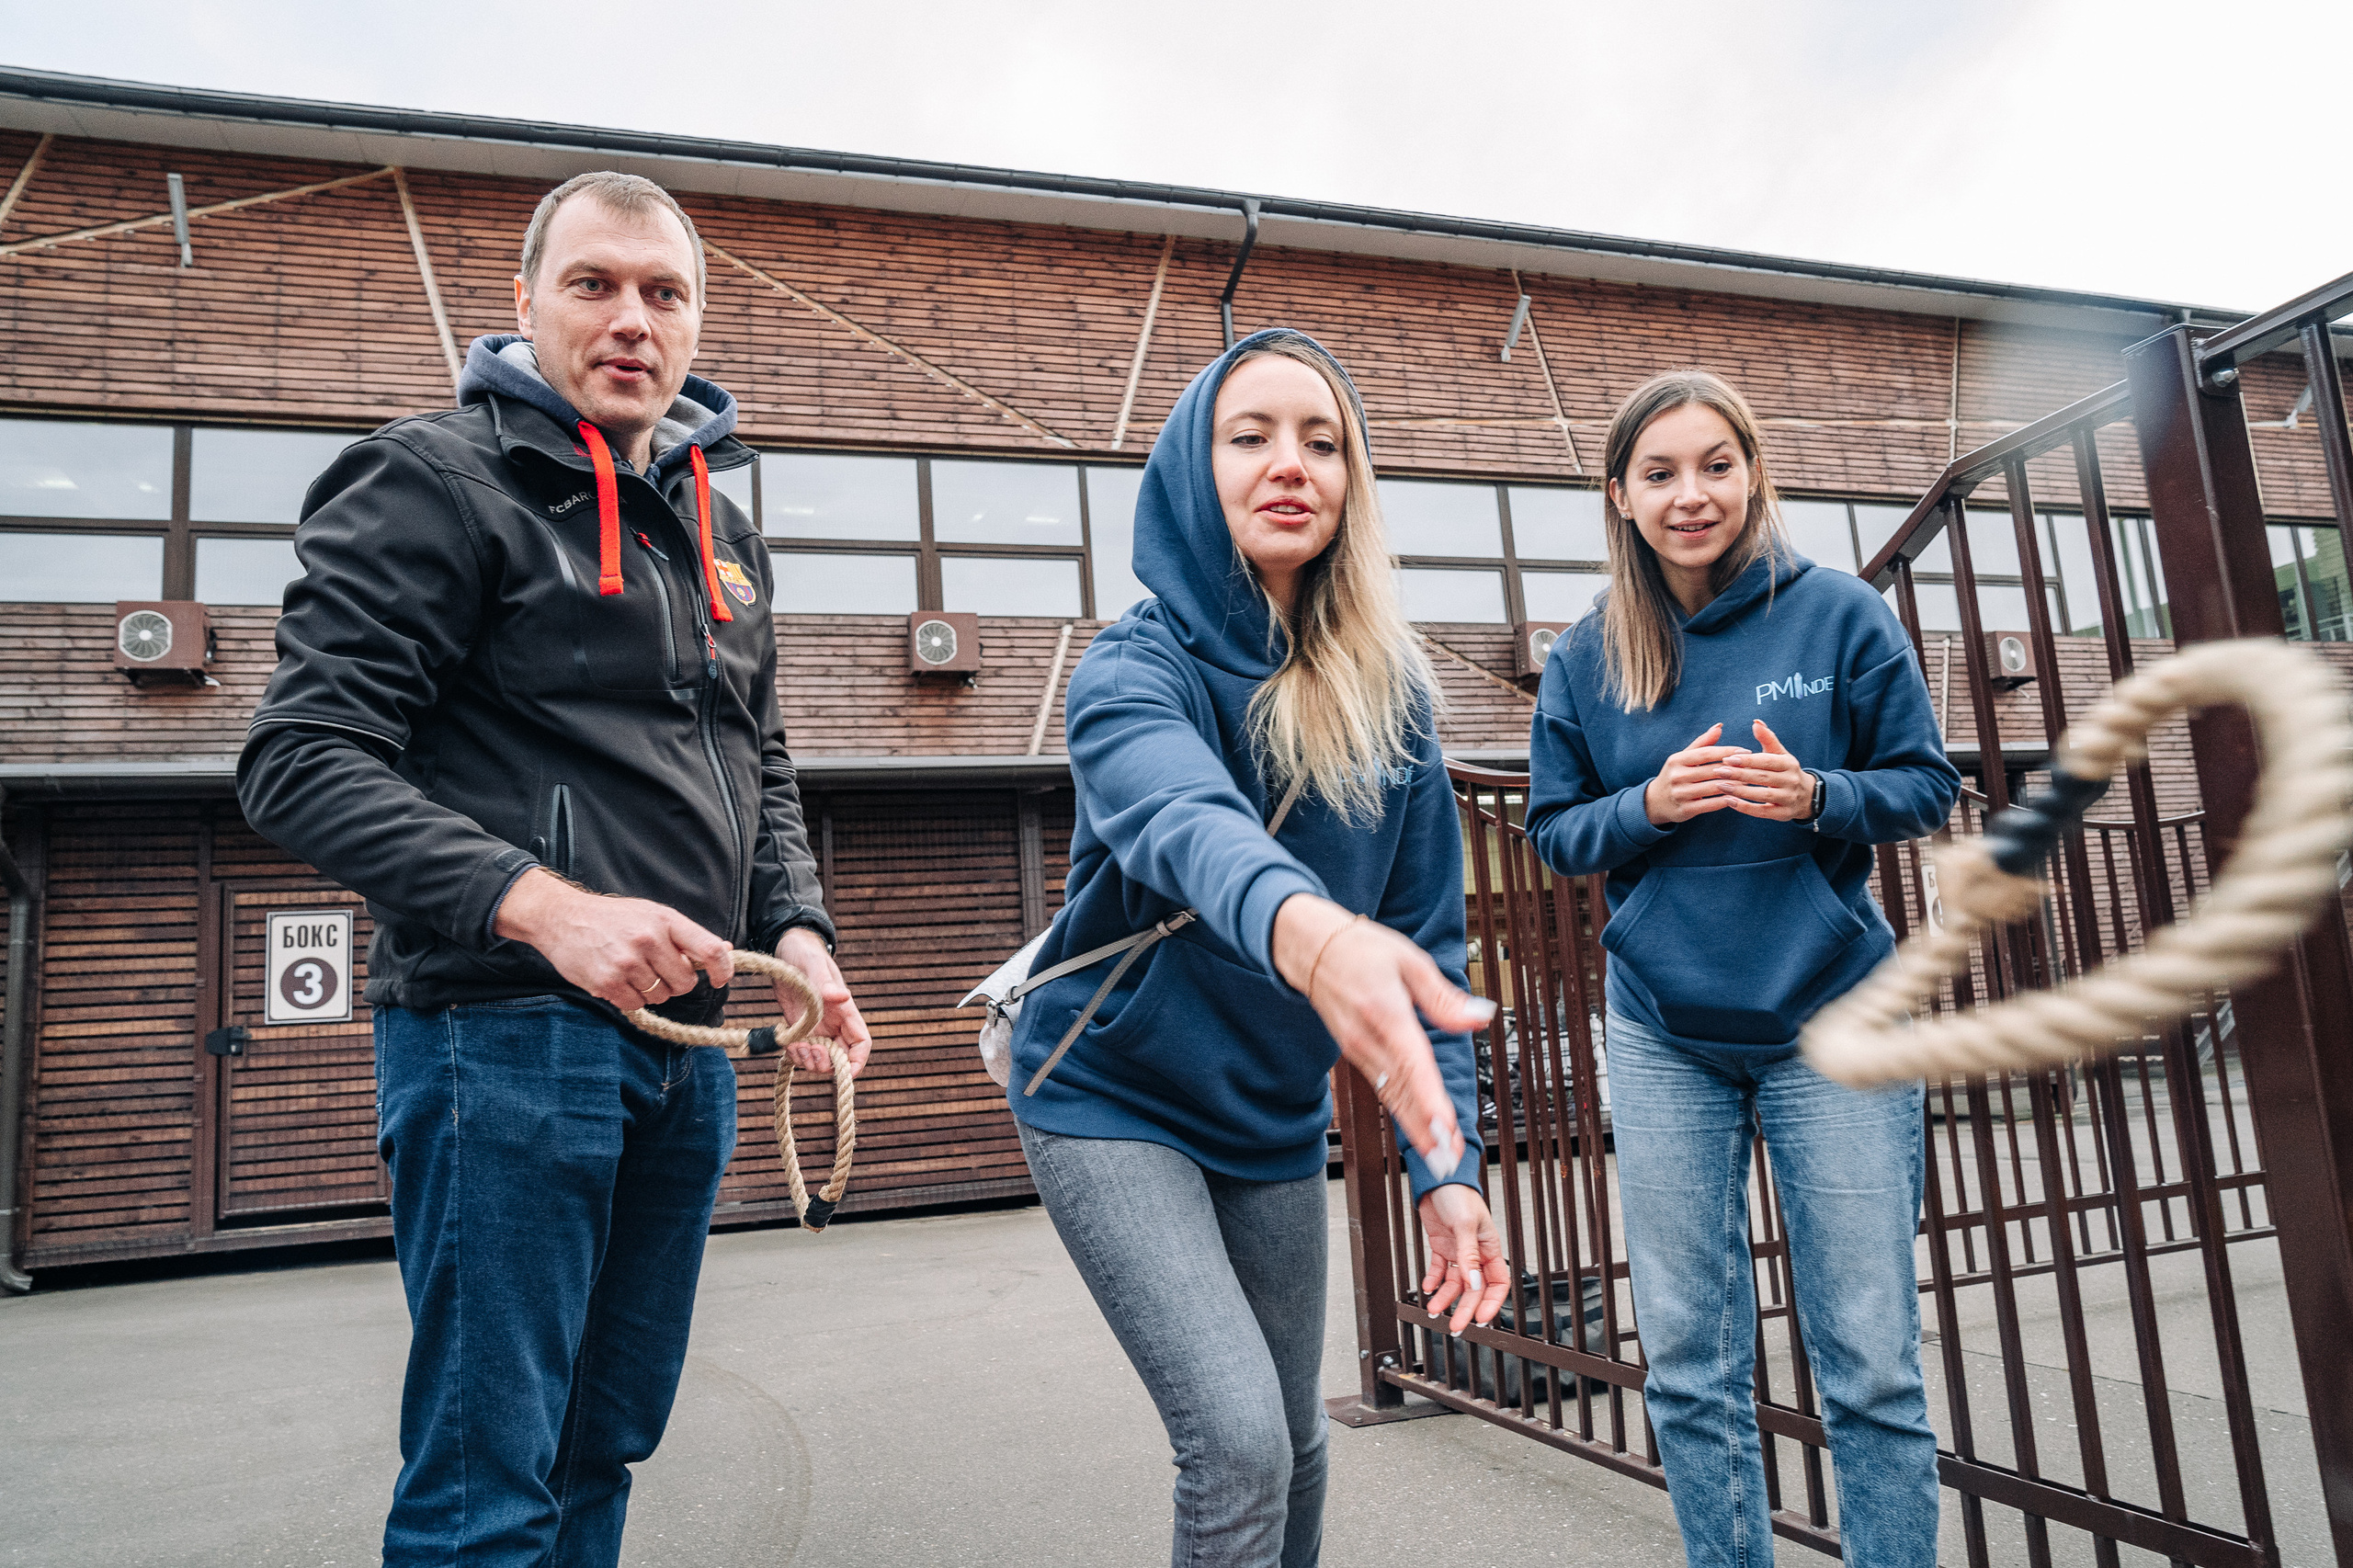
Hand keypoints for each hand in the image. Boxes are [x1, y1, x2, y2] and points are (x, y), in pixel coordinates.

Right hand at [493, 867, 733, 1010]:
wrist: (562, 918)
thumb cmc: (614, 918)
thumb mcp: (652, 914)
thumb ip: (686, 936)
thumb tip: (726, 951)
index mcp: (665, 920)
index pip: (708, 949)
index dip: (722, 969)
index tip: (720, 978)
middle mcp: (649, 940)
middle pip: (685, 983)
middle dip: (676, 982)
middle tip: (658, 969)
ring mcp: (627, 963)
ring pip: (660, 996)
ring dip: (651, 990)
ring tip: (632, 970)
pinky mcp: (607, 982)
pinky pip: (635, 1005)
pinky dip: (630, 998)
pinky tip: (618, 979)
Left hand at [775, 927, 871, 1078]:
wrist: (785, 950)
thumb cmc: (804, 953)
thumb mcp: (814, 965)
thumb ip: (827, 983)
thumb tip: (842, 996)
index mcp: (846, 1012)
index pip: (861, 1044)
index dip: (857, 1062)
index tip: (844, 1073)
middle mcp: (834, 1025)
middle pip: (840, 1059)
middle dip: (826, 1064)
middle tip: (809, 1049)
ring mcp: (817, 1029)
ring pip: (820, 1060)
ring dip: (808, 1061)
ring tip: (796, 1046)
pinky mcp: (800, 1029)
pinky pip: (802, 1053)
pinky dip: (795, 1055)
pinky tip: (787, 1043)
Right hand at [1271, 894, 1493, 1176]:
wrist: (1310, 949)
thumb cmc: (1360, 950)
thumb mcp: (1409, 960)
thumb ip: (1444, 997)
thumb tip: (1480, 1017)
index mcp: (1384, 1011)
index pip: (1410, 1062)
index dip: (1427, 1097)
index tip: (1443, 1125)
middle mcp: (1367, 1038)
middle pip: (1400, 1091)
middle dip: (1425, 1129)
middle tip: (1449, 1160)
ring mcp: (1358, 1050)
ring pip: (1392, 1096)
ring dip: (1416, 1129)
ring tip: (1442, 1157)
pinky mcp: (1356, 1055)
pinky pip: (1384, 1089)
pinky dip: (1404, 1113)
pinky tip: (1422, 1132)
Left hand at [1418, 1183, 1507, 1333]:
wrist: (1436, 1179)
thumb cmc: (1458, 1194)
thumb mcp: (1465, 1224)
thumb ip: (1469, 1254)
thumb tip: (1474, 1282)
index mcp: (1489, 1248)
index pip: (1497, 1283)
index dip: (1491, 1302)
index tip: (1481, 1318)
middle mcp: (1475, 1252)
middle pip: (1473, 1288)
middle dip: (1465, 1308)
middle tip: (1456, 1325)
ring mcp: (1458, 1250)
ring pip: (1455, 1282)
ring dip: (1445, 1297)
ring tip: (1435, 1308)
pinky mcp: (1441, 1246)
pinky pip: (1439, 1270)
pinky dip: (1433, 1280)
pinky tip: (1428, 1288)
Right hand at [1642, 723, 1751, 824]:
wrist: (1655, 802)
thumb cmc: (1676, 775)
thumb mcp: (1684, 758)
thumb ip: (1702, 743)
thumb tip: (1719, 726)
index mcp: (1676, 760)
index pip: (1706, 753)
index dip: (1727, 751)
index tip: (1746, 751)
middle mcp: (1676, 776)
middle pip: (1711, 770)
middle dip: (1734, 768)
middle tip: (1754, 767)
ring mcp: (1679, 794)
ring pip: (1713, 788)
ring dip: (1733, 785)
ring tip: (1750, 781)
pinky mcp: (1684, 810)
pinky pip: (1709, 805)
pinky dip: (1725, 801)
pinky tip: (1738, 797)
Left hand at [1721, 720, 1815, 820]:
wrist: (1807, 796)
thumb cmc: (1785, 771)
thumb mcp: (1780, 754)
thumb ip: (1768, 738)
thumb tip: (1756, 722)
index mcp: (1789, 764)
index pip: (1766, 761)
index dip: (1747, 760)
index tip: (1727, 758)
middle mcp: (1791, 781)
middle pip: (1762, 778)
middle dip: (1739, 775)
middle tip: (1718, 771)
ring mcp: (1788, 799)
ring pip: (1762, 795)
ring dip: (1740, 791)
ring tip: (1720, 786)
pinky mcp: (1783, 814)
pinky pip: (1762, 812)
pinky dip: (1745, 808)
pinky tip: (1729, 801)